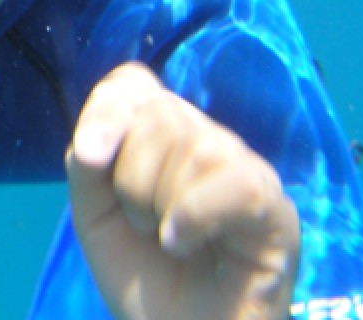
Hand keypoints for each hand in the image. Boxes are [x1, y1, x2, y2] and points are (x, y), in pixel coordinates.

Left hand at [66, 62, 299, 319]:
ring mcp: (245, 170)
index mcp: (163, 137)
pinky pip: (234, 182)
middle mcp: (208, 141)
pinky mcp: (275, 210)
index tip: (90, 159)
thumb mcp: (96, 218)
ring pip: (191, 146)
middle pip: (158, 115)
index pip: (133, 84)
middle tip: (143, 226)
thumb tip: (90, 144)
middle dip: (129, 179)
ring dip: (157, 206)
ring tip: (169, 243)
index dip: (107, 110)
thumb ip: (86, 169)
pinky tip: (180, 243)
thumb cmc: (146, 278)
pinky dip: (193, 214)